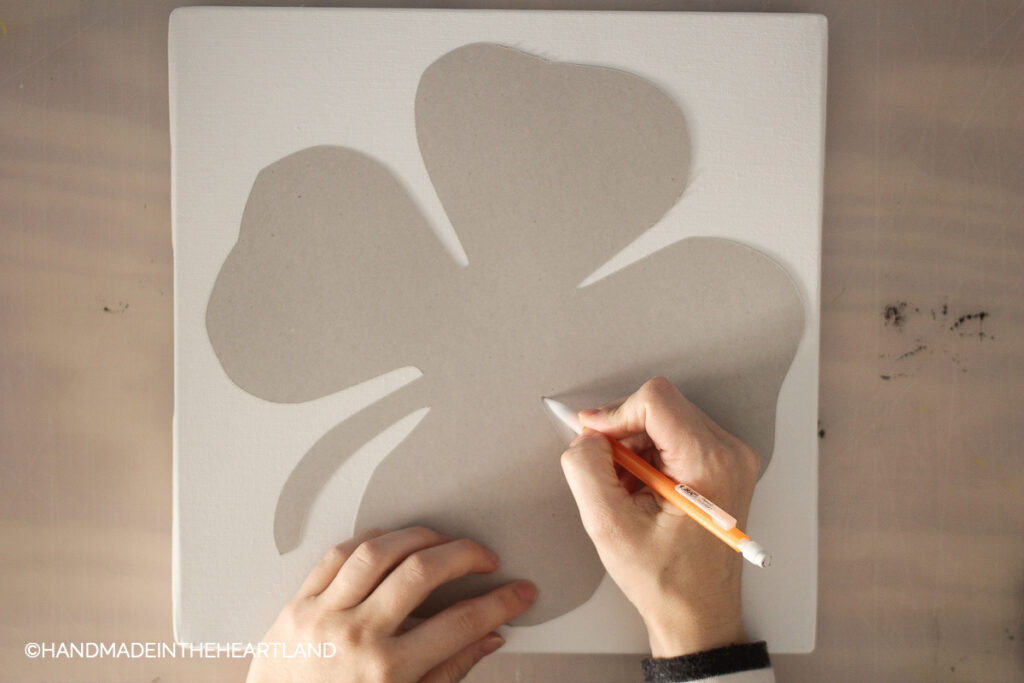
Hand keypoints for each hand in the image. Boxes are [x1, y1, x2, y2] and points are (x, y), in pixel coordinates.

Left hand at [246, 527, 535, 682]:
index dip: (500, 603)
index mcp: (387, 672)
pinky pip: (336, 555)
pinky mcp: (298, 603)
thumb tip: (488, 637)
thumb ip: (448, 670)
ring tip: (443, 543)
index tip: (518, 592)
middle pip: (421, 573)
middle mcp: (355, 637)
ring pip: (378, 552)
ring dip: (420, 537)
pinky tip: (391, 542)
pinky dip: (369, 541)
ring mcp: (323, 616)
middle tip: (485, 559)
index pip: (461, 624)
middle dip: (466, 555)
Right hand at [559, 377, 758, 656]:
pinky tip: (641, 492)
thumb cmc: (664, 581)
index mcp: (711, 463)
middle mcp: (729, 452)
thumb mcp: (608, 527)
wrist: (699, 616)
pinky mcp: (721, 465)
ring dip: (633, 447)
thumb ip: (587, 470)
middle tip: (607, 475)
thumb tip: (585, 436)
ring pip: (664, 419)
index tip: (591, 440)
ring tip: (626, 491)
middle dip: (622, 433)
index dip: (613, 415)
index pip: (655, 400)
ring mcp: (730, 458)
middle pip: (660, 406)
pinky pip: (674, 436)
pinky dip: (647, 456)